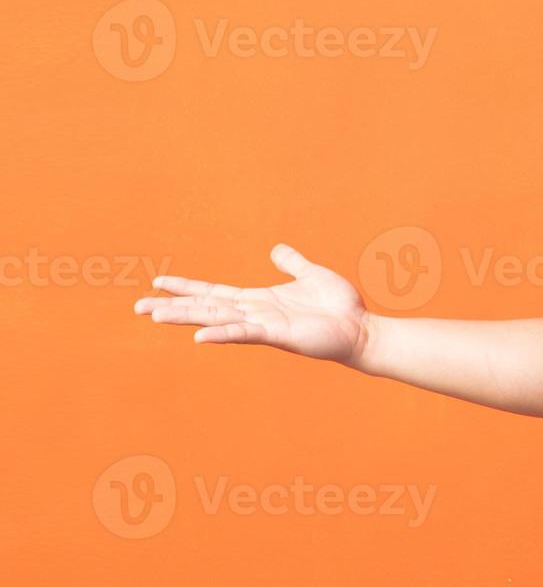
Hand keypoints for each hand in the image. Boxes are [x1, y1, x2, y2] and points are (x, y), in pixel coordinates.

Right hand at [133, 243, 371, 365]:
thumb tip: (277, 250)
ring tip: (155, 316)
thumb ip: (292, 263)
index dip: (186, 287)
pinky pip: (243, 333)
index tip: (158, 282)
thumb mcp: (311, 275)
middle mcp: (254, 313)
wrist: (360, 329)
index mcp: (258, 300)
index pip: (214, 293)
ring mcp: (262, 325)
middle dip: (172, 306)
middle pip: (205, 307)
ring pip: (216, 319)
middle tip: (137, 306)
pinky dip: (221, 334)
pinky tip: (199, 337)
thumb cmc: (338, 306)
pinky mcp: (276, 335)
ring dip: (186, 317)